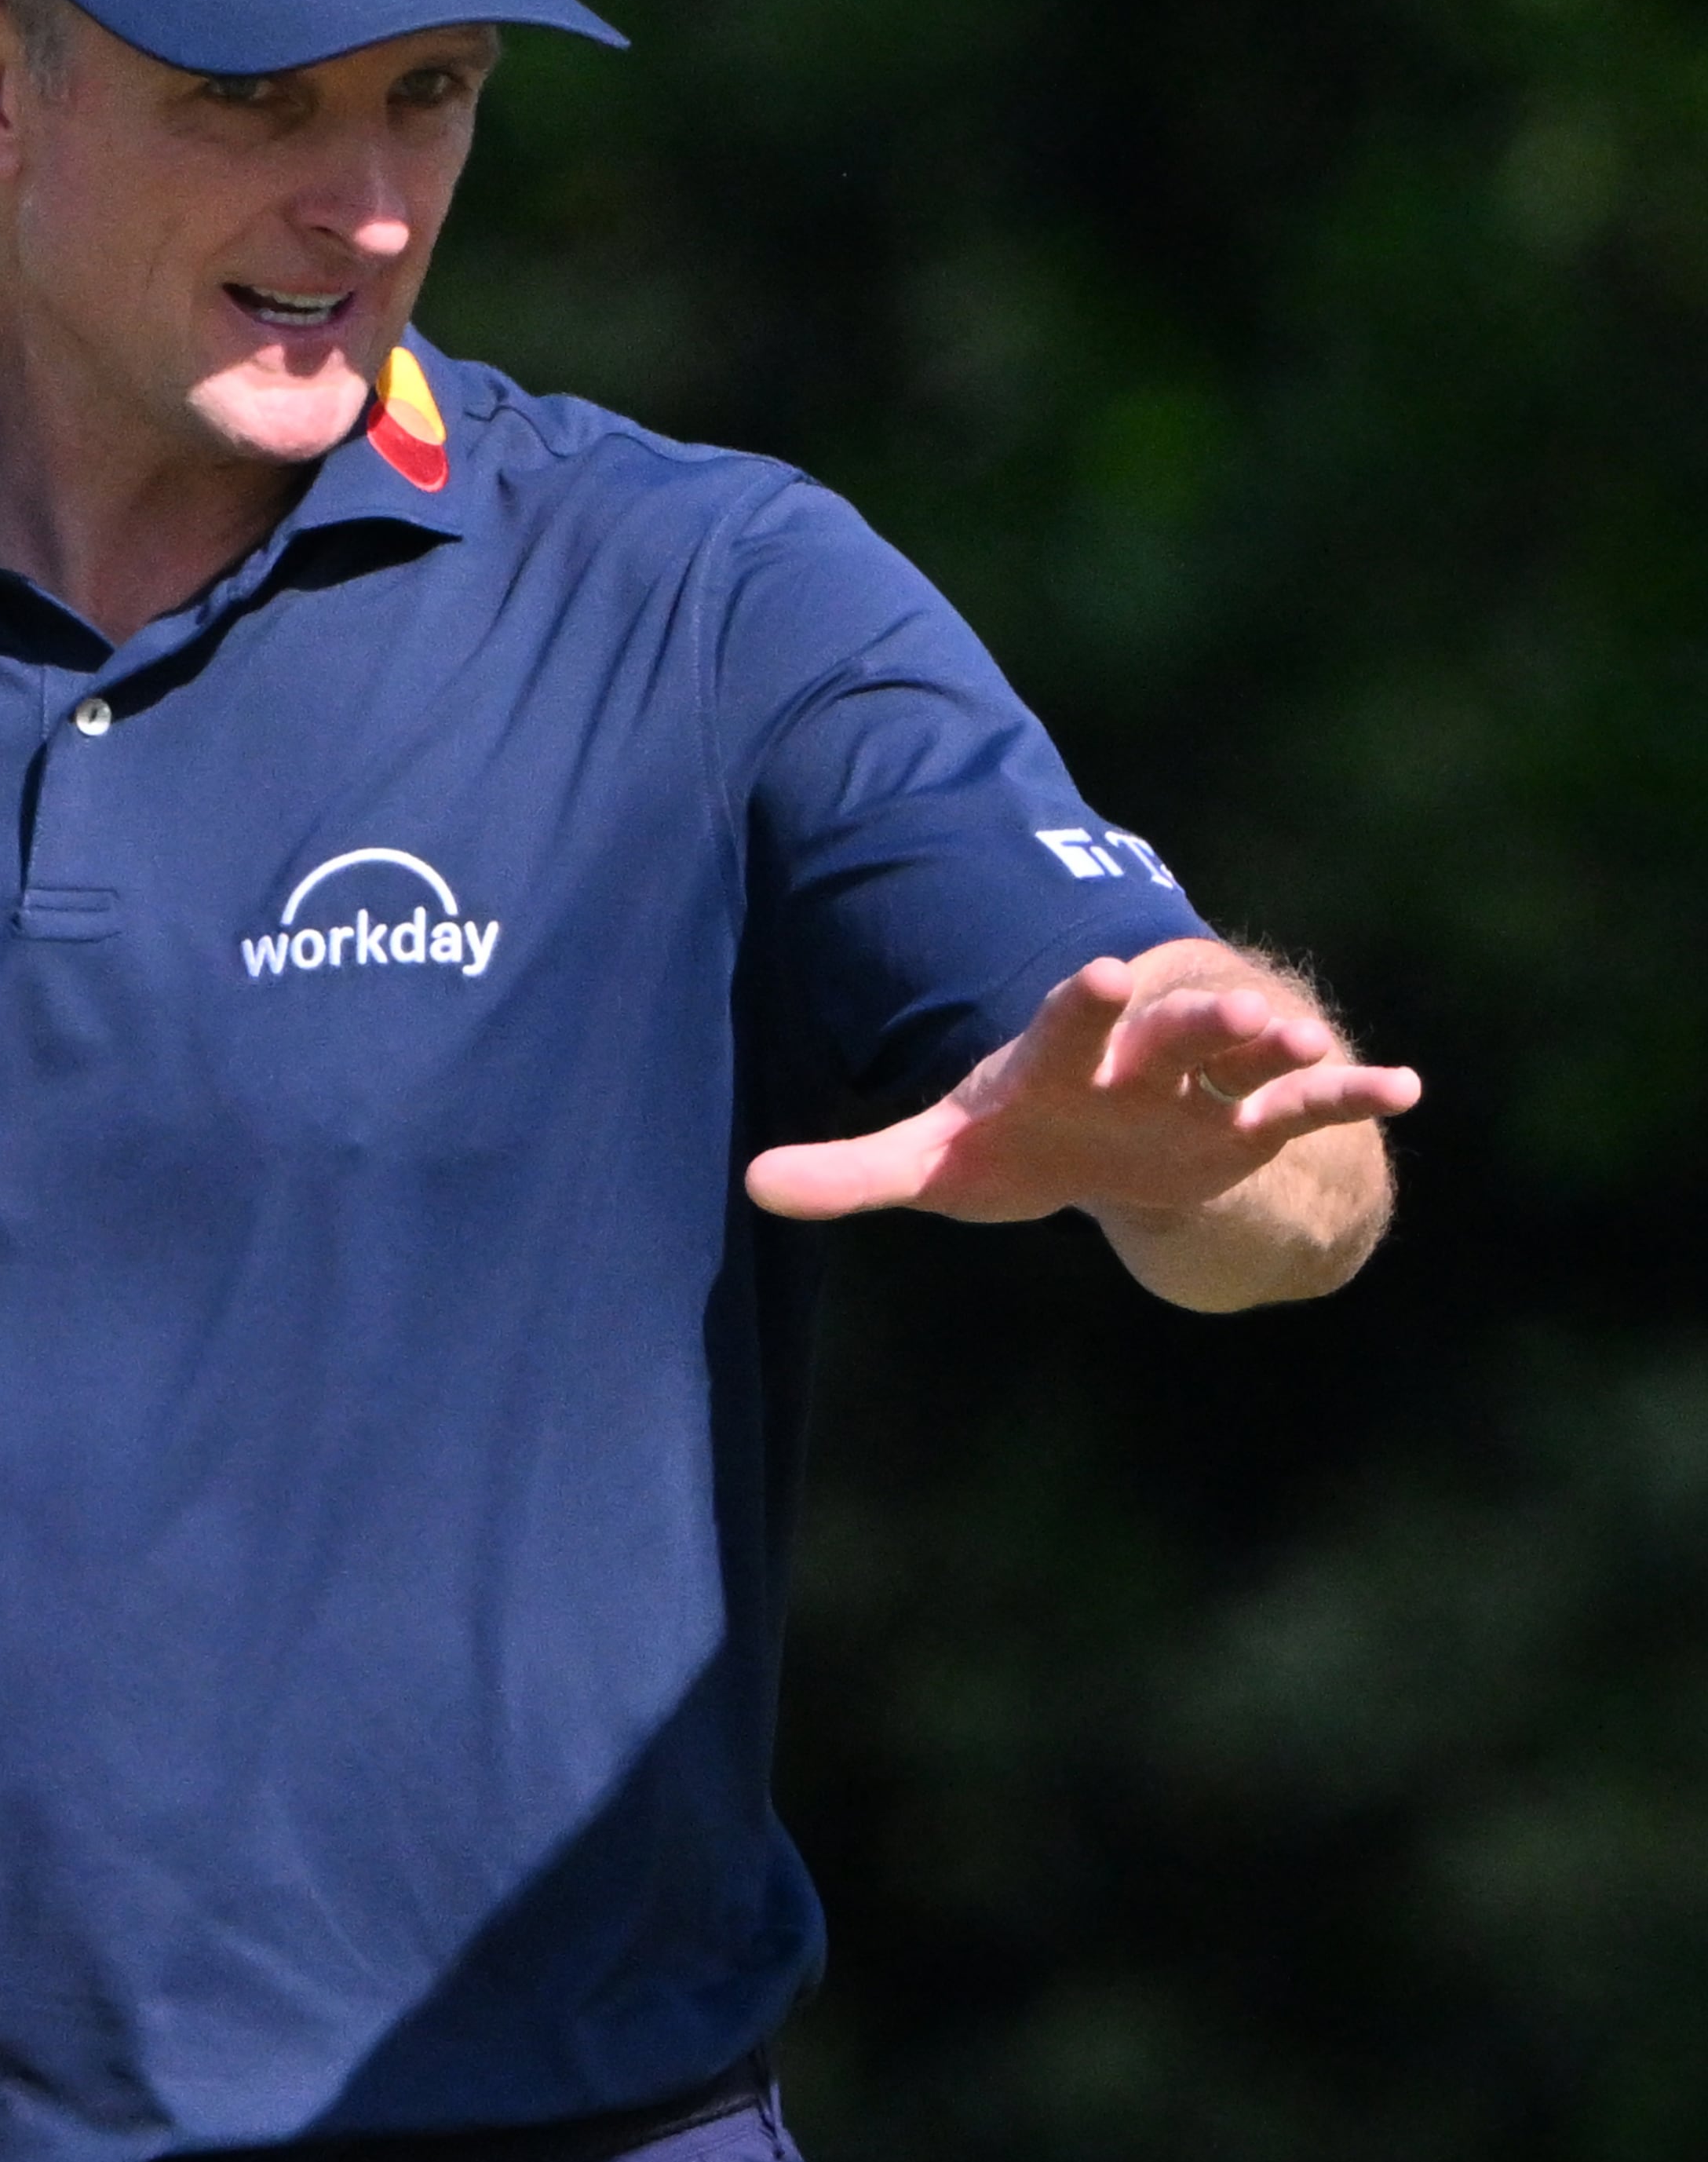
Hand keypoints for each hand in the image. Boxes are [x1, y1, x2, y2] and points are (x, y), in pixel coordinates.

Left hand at [743, 945, 1420, 1232]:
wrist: (1094, 1137)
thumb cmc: (1010, 1142)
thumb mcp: (935, 1163)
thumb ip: (853, 1172)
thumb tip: (753, 1186)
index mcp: (1054, 1060)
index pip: (1065, 1022)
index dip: (1083, 1004)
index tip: (1106, 975)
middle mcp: (1132, 1060)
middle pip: (1165, 1033)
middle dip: (1195, 1022)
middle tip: (1233, 1006)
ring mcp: (1196, 1088)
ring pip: (1242, 1058)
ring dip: (1278, 1049)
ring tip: (1308, 1047)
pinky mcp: (1244, 1125)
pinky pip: (1304, 1108)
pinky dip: (1350, 1093)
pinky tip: (1408, 1086)